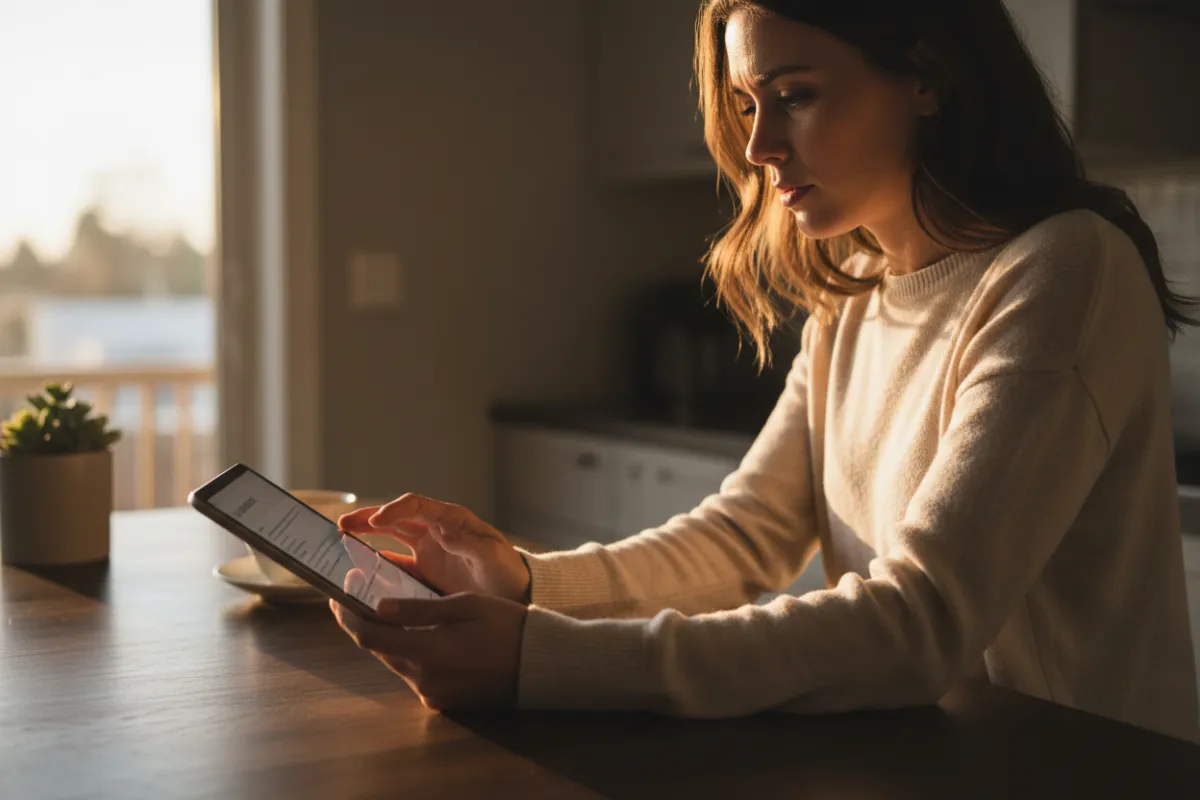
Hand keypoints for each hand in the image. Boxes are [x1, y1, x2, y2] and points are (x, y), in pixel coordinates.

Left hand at [330, 592, 526, 710]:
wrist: (540, 665)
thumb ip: (418, 609)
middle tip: (358, 597)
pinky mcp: (442, 701)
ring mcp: (433, 693)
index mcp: (428, 651)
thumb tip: (377, 608)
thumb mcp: (464, 605)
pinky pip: (414, 673)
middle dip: (366, 624)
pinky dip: (410, 652)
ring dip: (389, 638)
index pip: (370, 637)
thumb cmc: (506, 625)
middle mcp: (424, 678)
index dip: (347, 616)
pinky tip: (418, 634)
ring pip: (396, 660)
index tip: (335, 596)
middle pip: (379, 650)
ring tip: (388, 611)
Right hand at [339, 494, 530, 601]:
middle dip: (368, 519)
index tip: (376, 521)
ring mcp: (428, 553)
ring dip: (366, 541)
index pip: (417, 506)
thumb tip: (445, 530)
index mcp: (451, 520)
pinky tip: (358, 575)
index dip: (394, 510)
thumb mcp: (493, 555)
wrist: (514, 596)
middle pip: (395, 518)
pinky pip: (394, 567)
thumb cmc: (507, 571)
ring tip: (340, 544)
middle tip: (341, 525)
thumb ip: (471, 543)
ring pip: (389, 541)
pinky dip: (376, 567)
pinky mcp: (423, 574)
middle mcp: (435, 532)